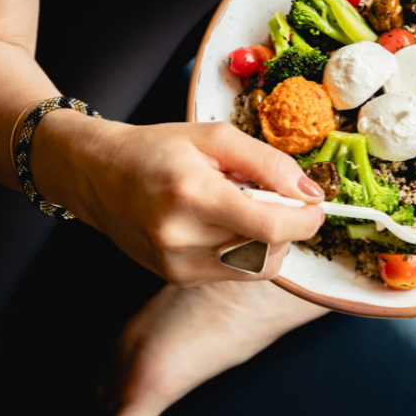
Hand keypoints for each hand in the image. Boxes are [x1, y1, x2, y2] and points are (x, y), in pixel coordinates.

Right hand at [32, 113, 325, 286]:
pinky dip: (249, 252)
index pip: (270, 226)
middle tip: (281, 199)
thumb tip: (310, 192)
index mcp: (193, 194)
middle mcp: (182, 238)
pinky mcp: (177, 278)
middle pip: (269, 250)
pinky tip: (231, 226)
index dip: (305, 220)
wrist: (99, 175)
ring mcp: (177, 265)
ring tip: (249, 209)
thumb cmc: (159, 149)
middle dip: (290, 227)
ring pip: (257, 268)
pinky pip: (236, 274)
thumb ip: (268, 162)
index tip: (315, 205)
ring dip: (271, 242)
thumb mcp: (216, 137)